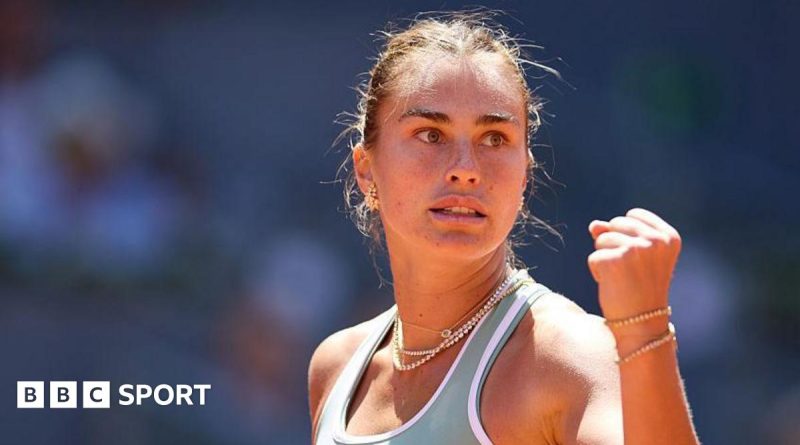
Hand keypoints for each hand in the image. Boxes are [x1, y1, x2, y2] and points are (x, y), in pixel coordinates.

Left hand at [587, 208, 681, 327]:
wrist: (642, 324)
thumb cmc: (639, 289)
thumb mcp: (636, 256)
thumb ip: (617, 233)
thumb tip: (594, 225)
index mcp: (669, 236)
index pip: (633, 215)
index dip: (626, 235)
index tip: (639, 260)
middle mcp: (656, 240)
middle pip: (615, 224)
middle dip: (613, 245)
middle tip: (629, 271)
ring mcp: (636, 249)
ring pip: (601, 238)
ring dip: (605, 258)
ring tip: (622, 278)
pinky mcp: (615, 261)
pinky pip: (593, 257)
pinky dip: (597, 271)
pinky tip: (613, 285)